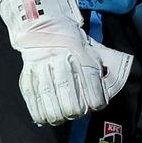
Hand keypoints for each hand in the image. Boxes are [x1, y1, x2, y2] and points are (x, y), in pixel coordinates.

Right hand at [0, 0, 133, 125]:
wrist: (46, 24)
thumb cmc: (76, 43)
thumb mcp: (95, 50)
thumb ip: (107, 68)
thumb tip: (113, 89)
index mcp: (81, 54)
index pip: (90, 81)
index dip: (95, 98)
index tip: (96, 105)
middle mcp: (61, 59)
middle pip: (66, 89)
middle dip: (74, 108)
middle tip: (77, 113)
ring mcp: (42, 65)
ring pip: (47, 94)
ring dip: (55, 112)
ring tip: (61, 118)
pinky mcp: (28, 71)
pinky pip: (30, 94)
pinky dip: (37, 110)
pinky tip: (43, 118)